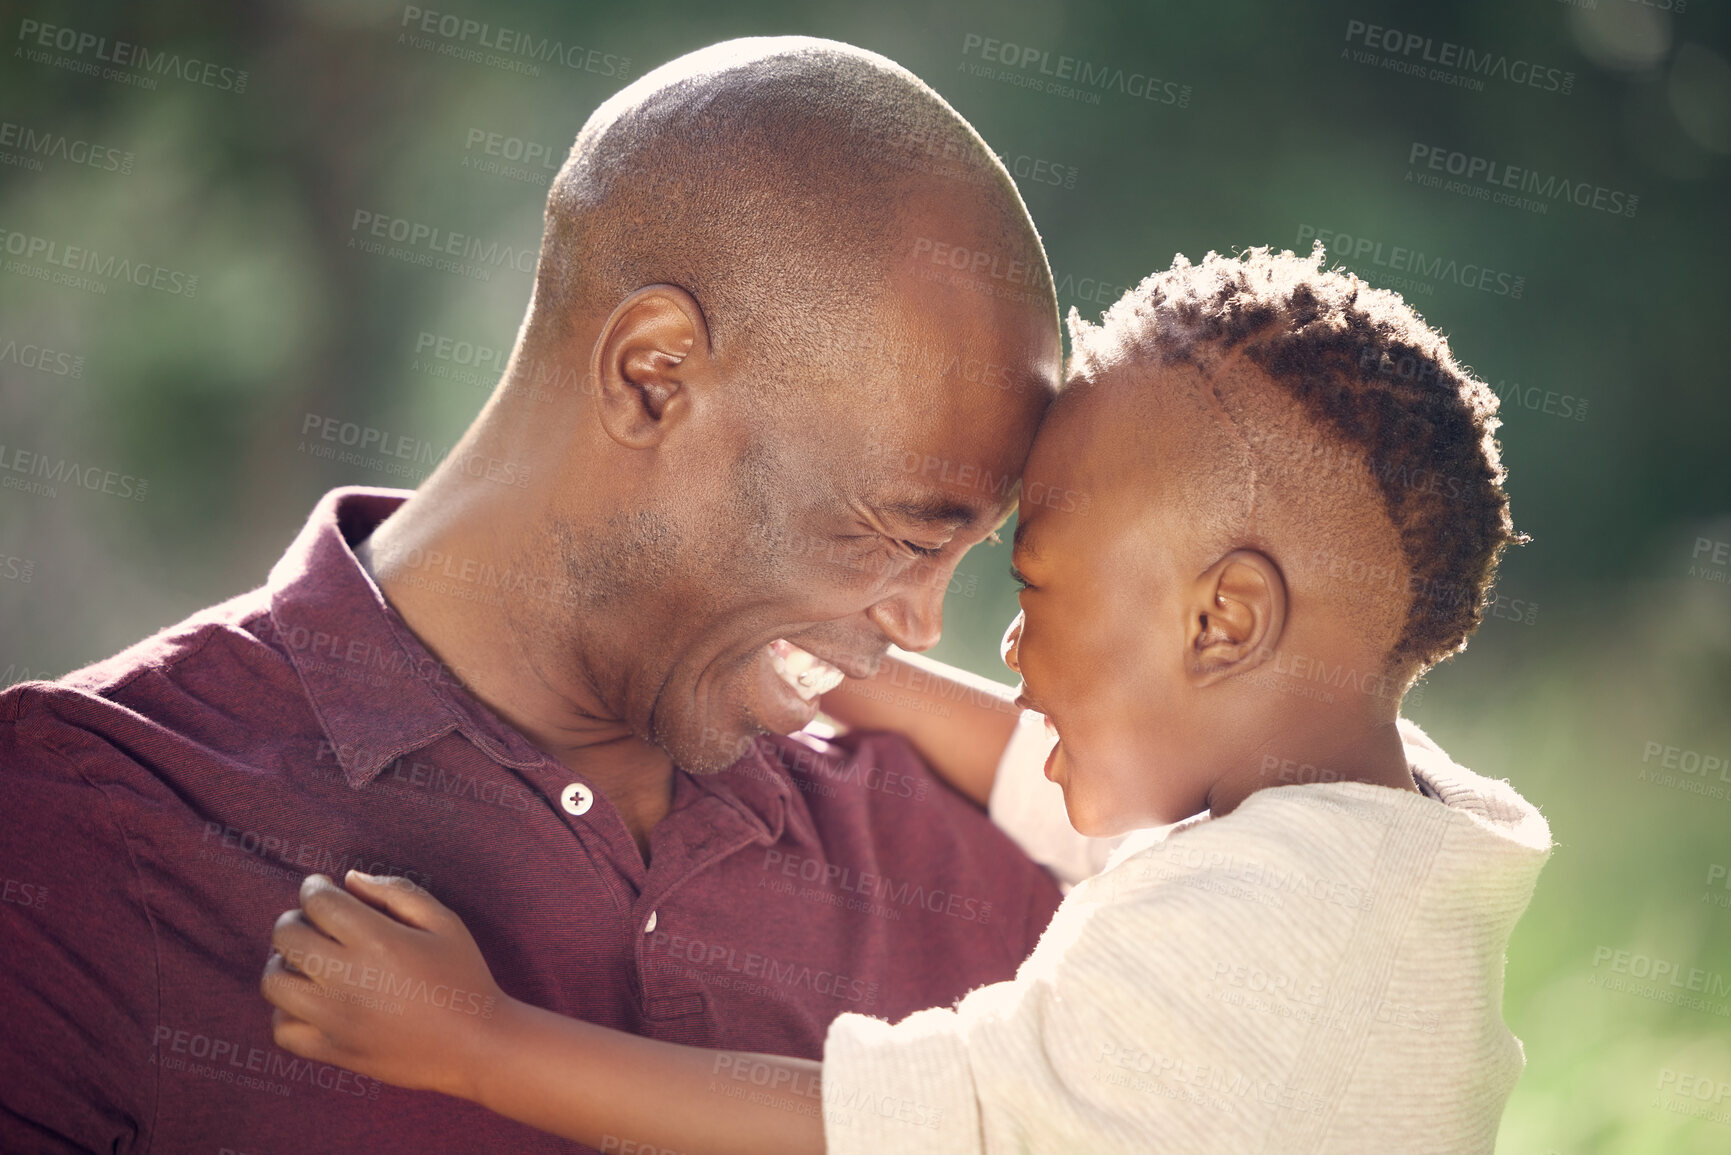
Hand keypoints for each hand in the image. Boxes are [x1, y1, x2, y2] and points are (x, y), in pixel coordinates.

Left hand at [260, 870, 508, 1099]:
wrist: (475, 1046)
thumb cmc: (464, 977)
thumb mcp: (444, 922)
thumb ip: (397, 892)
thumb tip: (350, 879)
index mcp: (377, 940)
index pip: (318, 902)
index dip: (315, 887)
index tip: (323, 888)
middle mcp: (348, 978)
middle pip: (286, 937)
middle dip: (294, 919)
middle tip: (315, 922)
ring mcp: (335, 1018)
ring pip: (273, 983)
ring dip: (283, 964)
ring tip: (306, 961)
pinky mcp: (333, 1050)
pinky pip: (282, 1029)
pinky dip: (286, 1010)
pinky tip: (310, 1000)